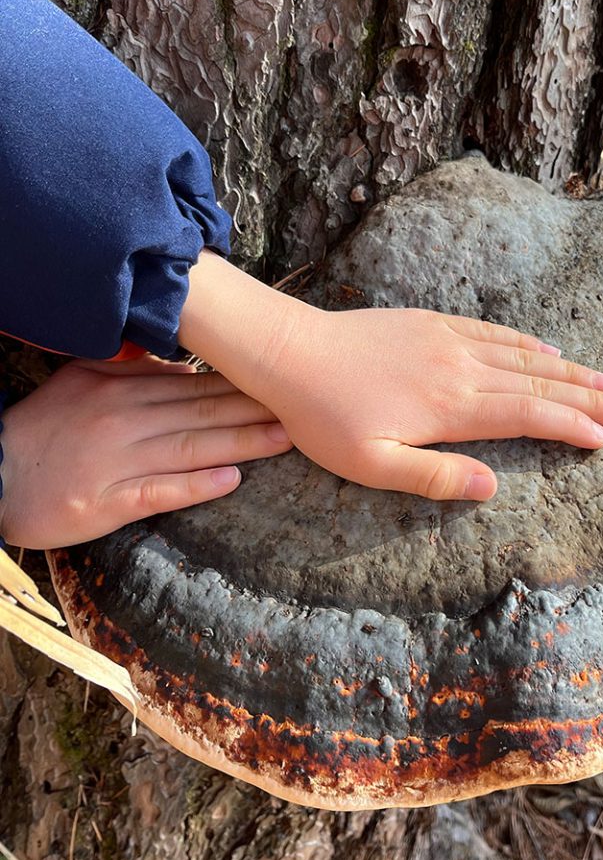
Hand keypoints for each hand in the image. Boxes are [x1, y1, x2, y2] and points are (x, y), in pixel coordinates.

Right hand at [0, 357, 291, 548]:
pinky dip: (196, 485)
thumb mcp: (77, 379)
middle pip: (202, 412)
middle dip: (256, 408)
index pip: (193, 383)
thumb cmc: (40, 428)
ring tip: (285, 438)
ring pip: (190, 448)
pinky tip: (232, 480)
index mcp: (120, 388)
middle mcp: (124, 419)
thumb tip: (175, 357)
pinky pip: (158, 492)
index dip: (241, 382)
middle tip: (304, 404)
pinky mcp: (105, 502)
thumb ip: (126, 365)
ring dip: (242, 443)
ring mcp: (116, 461)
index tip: (283, 377)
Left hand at [179, 253, 602, 500]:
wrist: (287, 350)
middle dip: (590, 399)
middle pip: (539, 385)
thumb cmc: (322, 418)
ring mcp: (447, 340)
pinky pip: (492, 332)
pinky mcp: (430, 322)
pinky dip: (526, 344)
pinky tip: (546, 349)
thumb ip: (434, 476)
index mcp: (451, 407)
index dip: (572, 427)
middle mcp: (460, 368)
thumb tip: (493, 487)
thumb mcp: (369, 465)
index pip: (528, 417)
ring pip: (523, 356)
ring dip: (569, 371)